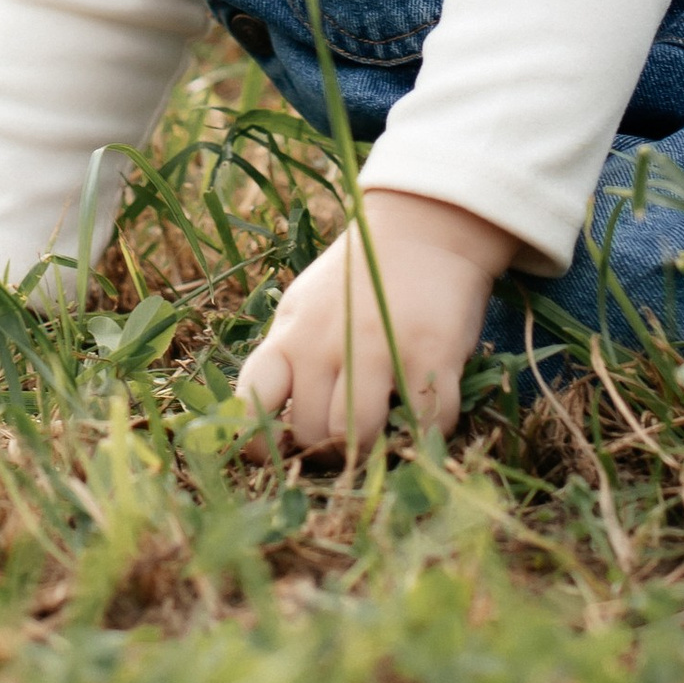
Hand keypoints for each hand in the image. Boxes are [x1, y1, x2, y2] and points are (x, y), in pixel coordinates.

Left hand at [235, 187, 513, 453]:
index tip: (274, 454)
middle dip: (326, 449)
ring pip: (359, 437)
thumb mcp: (304, 308)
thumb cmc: (356, 280)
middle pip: (310, 432)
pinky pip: (424, 425)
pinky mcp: (431, 353)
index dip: (256, 440)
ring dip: (372, 450)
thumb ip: (287, 360)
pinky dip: (425, 434)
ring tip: (382, 433)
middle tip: (345, 439)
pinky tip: (423, 416)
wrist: (421, 228)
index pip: (252, 401)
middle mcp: (327, 343)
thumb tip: (267, 428)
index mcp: (290, 335)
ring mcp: (380, 348)